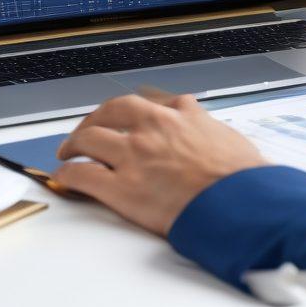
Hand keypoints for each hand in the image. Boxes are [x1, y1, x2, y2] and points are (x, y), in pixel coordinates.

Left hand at [52, 89, 266, 235]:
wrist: (240, 203)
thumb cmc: (241, 176)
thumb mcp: (227, 136)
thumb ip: (205, 124)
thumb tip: (201, 121)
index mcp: (179, 115)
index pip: (143, 103)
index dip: (125, 112)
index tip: (120, 117)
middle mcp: (152, 129)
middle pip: (109, 113)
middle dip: (93, 121)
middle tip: (85, 131)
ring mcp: (134, 157)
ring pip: (89, 140)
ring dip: (73, 145)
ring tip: (67, 152)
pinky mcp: (122, 189)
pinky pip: (83, 176)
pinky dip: (69, 175)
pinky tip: (64, 178)